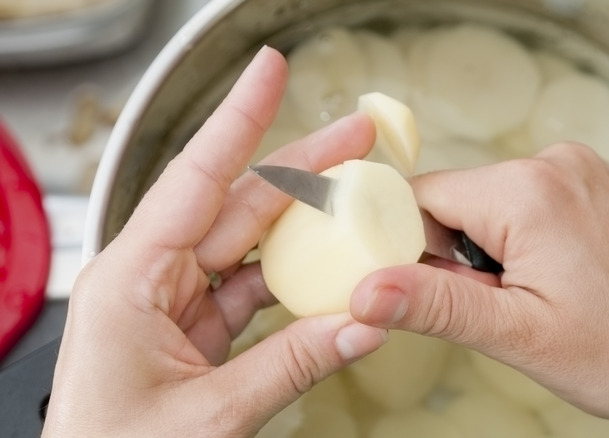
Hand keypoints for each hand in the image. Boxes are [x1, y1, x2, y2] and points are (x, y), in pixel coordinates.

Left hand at [42, 47, 386, 437]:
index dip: (237, 120)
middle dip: (300, 166)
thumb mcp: (209, 416)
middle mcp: (150, 280)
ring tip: (354, 200)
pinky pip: (252, 287)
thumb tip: (360, 324)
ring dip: (303, 222)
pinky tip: (329, 270)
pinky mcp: (195, 329)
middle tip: (353, 138)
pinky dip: (294, 279)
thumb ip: (291, 366)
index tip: (269, 74)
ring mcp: (174, 303)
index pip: (194, 180)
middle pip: (235, 203)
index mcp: (129, 281)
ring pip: (249, 242)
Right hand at [350, 143, 608, 437]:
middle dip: (454, 257)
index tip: (424, 290)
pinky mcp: (589, 186)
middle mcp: (552, 165)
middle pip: (452, 200)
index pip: (419, 197)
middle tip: (496, 306)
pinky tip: (552, 281)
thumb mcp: (519, 335)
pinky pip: (522, 205)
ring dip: (487, 254)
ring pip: (485, 205)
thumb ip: (435, 306)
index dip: (408, 248)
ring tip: (534, 298)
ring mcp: (576, 171)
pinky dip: (517, 243)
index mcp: (526, 191)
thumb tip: (367, 291)